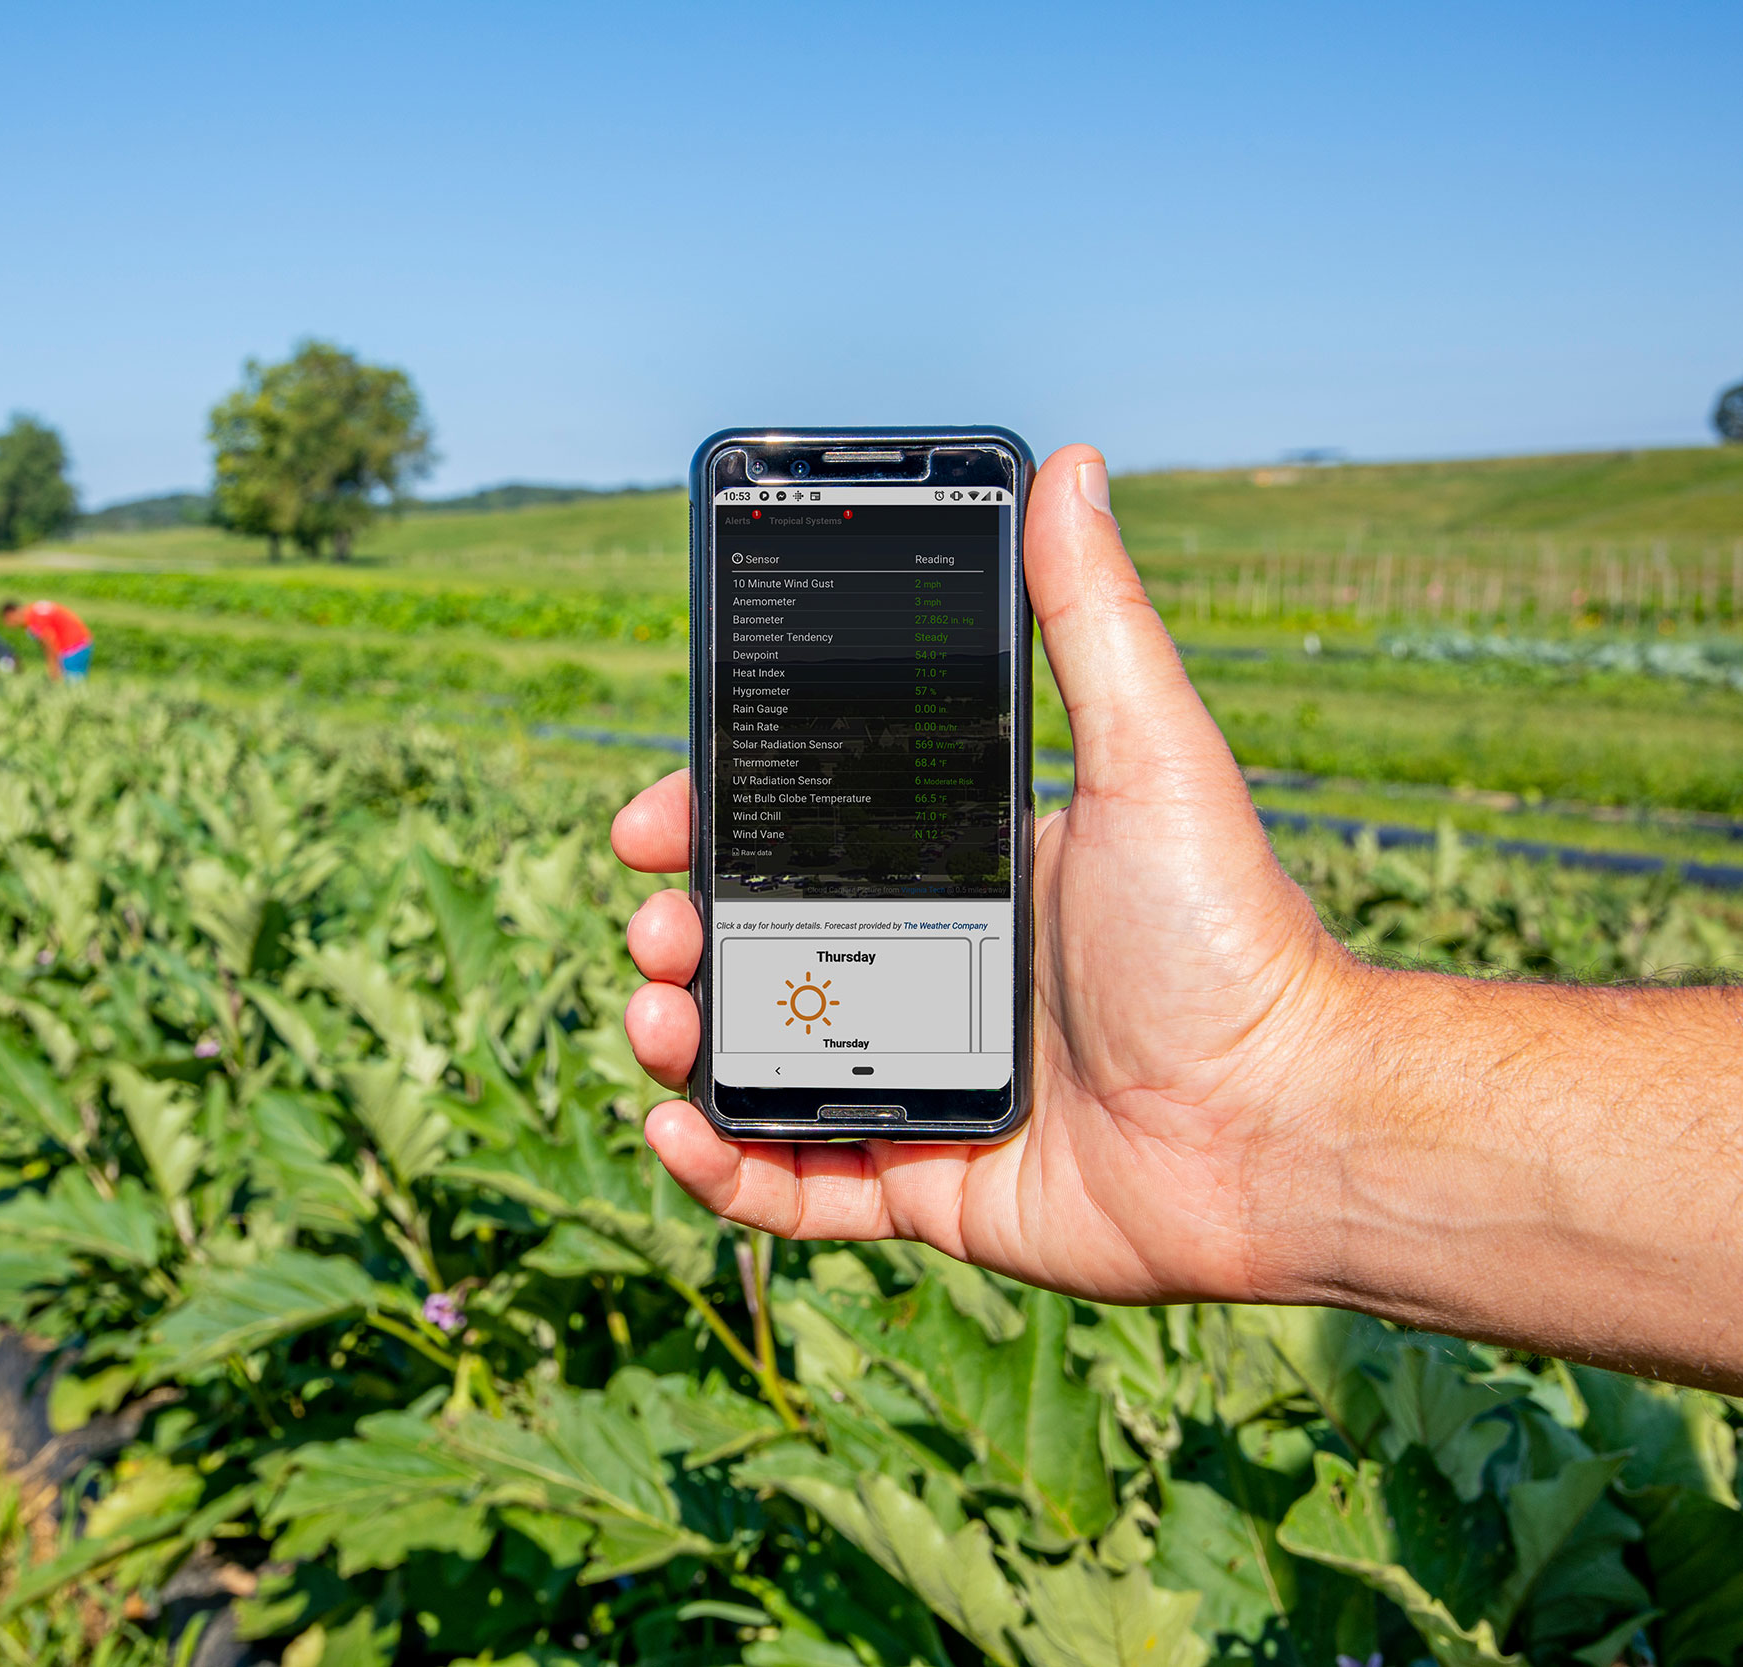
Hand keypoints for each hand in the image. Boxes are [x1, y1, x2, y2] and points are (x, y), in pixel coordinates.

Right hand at [615, 445, 1357, 1306]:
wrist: (1286, 1130)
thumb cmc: (1230, 941)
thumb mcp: (1150, 759)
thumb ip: (1092, 622)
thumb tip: (1067, 467)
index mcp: (963, 881)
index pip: (803, 844)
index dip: (714, 830)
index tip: (649, 825)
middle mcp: (931, 976)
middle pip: (758, 952)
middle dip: (680, 934)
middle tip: (658, 930)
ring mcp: (919, 1082)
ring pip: (756, 1061)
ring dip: (678, 1039)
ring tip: (658, 1020)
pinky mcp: (923, 1182)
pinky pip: (792, 1183)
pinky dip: (722, 1167)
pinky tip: (682, 1128)